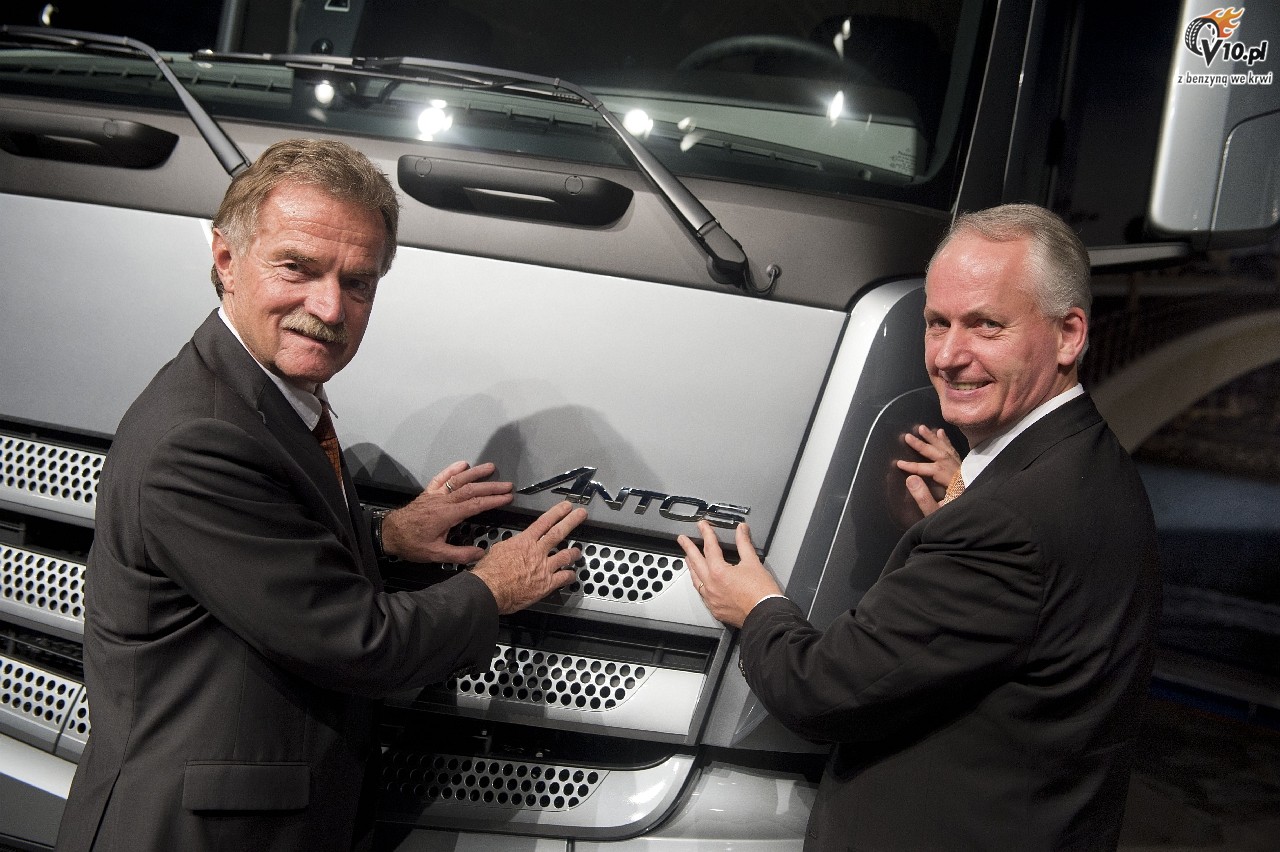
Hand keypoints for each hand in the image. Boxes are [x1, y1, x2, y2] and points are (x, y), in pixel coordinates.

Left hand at [380, 461, 513, 563]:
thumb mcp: (436, 554)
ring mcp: (435, 494)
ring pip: (458, 480)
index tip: (507, 497)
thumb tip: (481, 554)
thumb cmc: (413, 544)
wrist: (389, 533)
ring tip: (491, 467)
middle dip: (491, 487)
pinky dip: (452, 469)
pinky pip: (441, 477)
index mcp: (447, 515)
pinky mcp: (428, 492)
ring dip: (475, 473)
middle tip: (507, 485)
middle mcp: (443, 501)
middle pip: (470, 490)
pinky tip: (463, 464)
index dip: (493, 500)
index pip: (475, 505)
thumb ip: (459, 554)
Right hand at [470, 501, 586, 613]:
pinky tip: (572, 575)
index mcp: (524, 542)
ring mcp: (544, 567)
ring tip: (578, 551)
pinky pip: (564, 577)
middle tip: (581, 514)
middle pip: (558, 533)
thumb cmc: (490, 572)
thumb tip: (512, 544)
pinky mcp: (547, 584)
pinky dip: (570, 575)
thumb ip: (510, 545)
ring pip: (566, 555)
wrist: (491, 589)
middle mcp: (537, 552)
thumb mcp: (497, 550)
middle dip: (572, 521)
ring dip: (574, 552)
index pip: (544, 522)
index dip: (557, 512)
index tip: (566, 507)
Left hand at [676, 520, 781, 628]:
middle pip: (695, 562)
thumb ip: (744, 544)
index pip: (709, 547)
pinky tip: (700, 582)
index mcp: (719, 572)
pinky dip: (699, 584)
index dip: (706, 533)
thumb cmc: (762, 593)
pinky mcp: (715, 609)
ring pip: (696, 580)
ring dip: (691, 567)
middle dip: (688, 548)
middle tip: (682, 539)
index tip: (702, 526)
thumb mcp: (753, 562)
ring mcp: (711, 599)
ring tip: (687, 558)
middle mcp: (711, 586)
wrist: (766, 615)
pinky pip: (702, 594)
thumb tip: (741, 530)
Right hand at [894, 425, 959, 516]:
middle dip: (923, 446)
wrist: (975, 524)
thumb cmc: (954, 520)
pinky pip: (956, 453)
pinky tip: (941, 433)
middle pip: (940, 456)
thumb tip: (910, 479)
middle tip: (907, 436)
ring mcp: (964, 472)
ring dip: (934, 440)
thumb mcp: (936, 513)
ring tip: (922, 428)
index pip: (930, 470)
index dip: (914, 466)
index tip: (899, 463)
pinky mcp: (965, 473)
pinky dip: (947, 443)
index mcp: (953, 484)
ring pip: (948, 451)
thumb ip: (923, 497)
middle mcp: (960, 474)